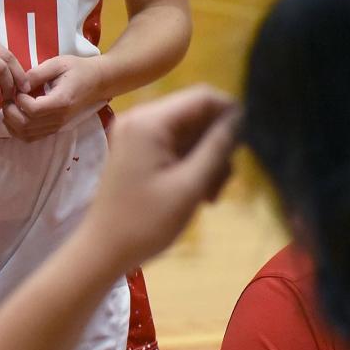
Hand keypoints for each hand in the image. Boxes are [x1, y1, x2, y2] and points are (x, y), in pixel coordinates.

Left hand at [3, 55, 107, 140]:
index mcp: (61, 101)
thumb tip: (18, 85)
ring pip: (26, 134)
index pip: (33, 109)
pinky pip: (31, 137)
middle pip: (26, 125)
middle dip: (10, 113)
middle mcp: (58, 118)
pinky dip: (18, 131)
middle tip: (6, 100)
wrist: (97, 82)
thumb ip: (37, 73)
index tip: (17, 90)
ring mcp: (56, 126)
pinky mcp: (54, 129)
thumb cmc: (78, 69)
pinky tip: (14, 118)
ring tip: (9, 108)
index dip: (19, 101)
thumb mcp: (58, 63)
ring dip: (11, 124)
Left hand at [81, 85, 239, 270]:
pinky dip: (190, 166)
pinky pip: (174, 147)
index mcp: (149, 121)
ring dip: (207, 160)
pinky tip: (198, 194)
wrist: (102, 253)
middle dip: (217, 145)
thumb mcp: (190, 185)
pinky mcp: (136, 152)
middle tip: (223, 183)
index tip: (248, 144)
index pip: (204, 97)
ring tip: (210, 196)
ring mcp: (135, 136)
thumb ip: (218, 146)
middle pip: (197, 115)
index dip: (232, 115)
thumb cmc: (145, 223)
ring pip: (189, 134)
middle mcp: (140, 119)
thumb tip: (242, 117)